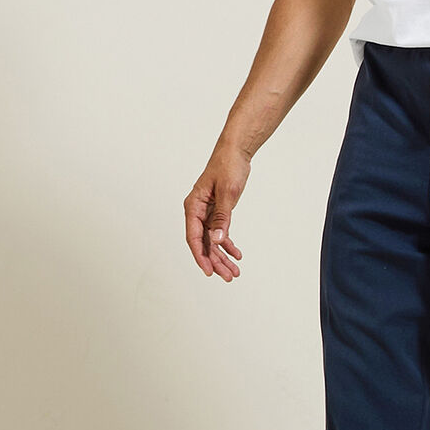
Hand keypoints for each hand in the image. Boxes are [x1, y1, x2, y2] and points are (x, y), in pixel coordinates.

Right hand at [185, 142, 250, 280]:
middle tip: (228, 277)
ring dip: (222, 256)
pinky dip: (228, 244)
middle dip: (215, 261)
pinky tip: (237, 254)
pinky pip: (220, 232)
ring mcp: (206, 212)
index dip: (201, 256)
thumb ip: (222, 217)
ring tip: (234, 272)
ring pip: (212, 241)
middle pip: (204, 243)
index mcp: (193, 206)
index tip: (209, 272)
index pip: (194, 237)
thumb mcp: (227, 193)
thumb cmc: (228, 167)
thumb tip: (218, 239)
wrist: (235, 152)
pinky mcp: (216, 211)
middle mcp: (197, 211)